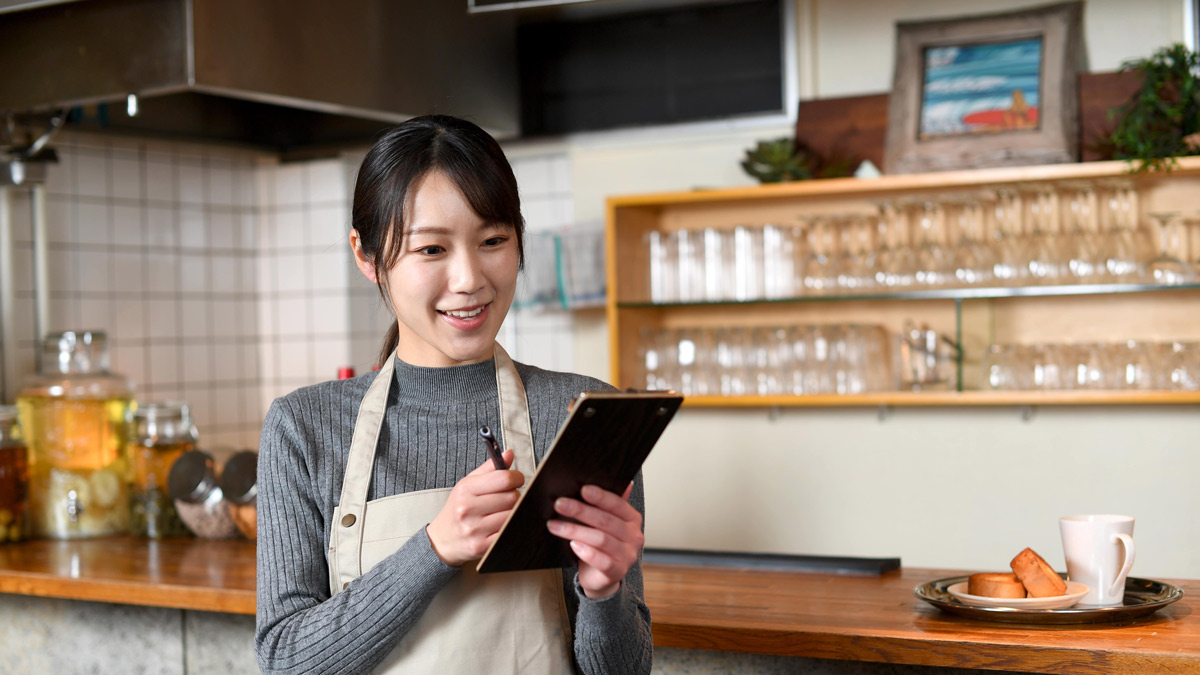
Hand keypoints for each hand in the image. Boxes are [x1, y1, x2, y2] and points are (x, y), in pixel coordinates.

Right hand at [426, 449, 523, 566]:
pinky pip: (508, 533)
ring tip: (504, 512)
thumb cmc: (457, 510)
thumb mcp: (467, 485)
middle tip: (508, 498)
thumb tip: (509, 454)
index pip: (504, 479)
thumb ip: (490, 469)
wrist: (441, 540)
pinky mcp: (481, 546)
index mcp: (466, 490)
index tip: (516, 480)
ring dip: (513, 513)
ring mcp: (474, 529)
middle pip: (512, 497)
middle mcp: (468, 509)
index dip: (516, 477)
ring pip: (512, 515)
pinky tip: (502, 525)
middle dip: (515, 496)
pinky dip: (510, 527)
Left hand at [547, 483, 642, 599]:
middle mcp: (634, 536)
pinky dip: (586, 552)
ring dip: (575, 530)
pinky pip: (602, 561)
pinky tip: (573, 545)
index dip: (600, 496)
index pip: (617, 504)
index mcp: (632, 519)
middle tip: (559, 504)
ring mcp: (627, 556)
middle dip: (580, 511)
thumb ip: (609, 503)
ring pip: (601, 539)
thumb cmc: (601, 544)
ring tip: (554, 525)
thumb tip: (620, 481)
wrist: (601, 575)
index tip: (582, 489)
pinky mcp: (617, 572)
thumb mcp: (605, 522)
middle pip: (606, 521)